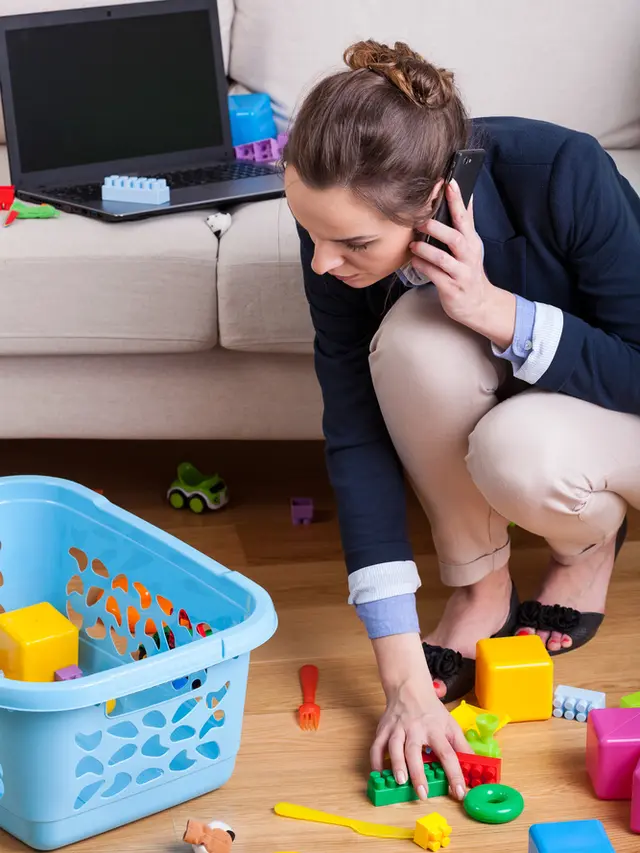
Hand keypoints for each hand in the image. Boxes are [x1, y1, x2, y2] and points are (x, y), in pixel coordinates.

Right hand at [371, 635, 467, 801]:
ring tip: (401, 782)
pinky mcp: (383, 728)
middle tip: (423, 793)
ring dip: (396, 765)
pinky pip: (376, 745)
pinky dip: (376, 760)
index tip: (459, 792)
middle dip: (418, 773)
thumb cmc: (431, 709)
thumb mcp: (451, 724)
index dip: (454, 773)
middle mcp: (415, 728)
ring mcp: (397, 728)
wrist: (409, 687)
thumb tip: (475, 766)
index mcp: (435, 728)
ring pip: (394, 746)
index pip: (447, 753)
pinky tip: (379, 773)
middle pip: (415, 750)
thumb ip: (462, 746)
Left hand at [409, 181, 515, 348]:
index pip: (465, 218)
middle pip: (456, 237)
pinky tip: (414, 261)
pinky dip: (424, 267)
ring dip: (426, 250)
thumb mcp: (470, 246)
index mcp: (472, 242)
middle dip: (437, 227)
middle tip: (419, 221)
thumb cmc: (468, 271)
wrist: (478, 304)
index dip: (457, 201)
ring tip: (413, 245)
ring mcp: (461, 273)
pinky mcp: (452, 289)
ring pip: (444, 259)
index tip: (449, 183)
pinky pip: (436, 276)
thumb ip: (466, 223)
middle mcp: (469, 256)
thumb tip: (465, 195)